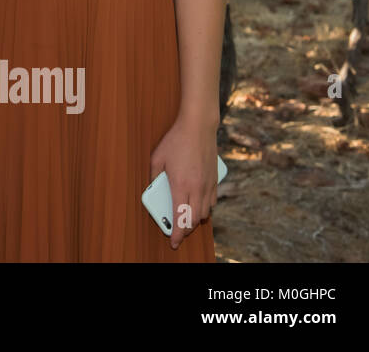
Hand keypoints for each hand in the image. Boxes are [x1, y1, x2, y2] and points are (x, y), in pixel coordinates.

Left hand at [149, 114, 218, 249]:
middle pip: (193, 219)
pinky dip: (205, 207)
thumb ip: (154, 177)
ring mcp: (208, 184)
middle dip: (185, 230)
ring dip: (195, 219)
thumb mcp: (156, 158)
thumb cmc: (176, 140)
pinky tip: (197, 204)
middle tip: (177, 232)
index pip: (180, 217)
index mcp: (181, 185)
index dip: (176, 233)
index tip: (173, 241)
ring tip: (186, 219)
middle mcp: (197, 188)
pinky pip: (212, 201)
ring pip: (205, 212)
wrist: (198, 126)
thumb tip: (153, 189)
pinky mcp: (215, 179)